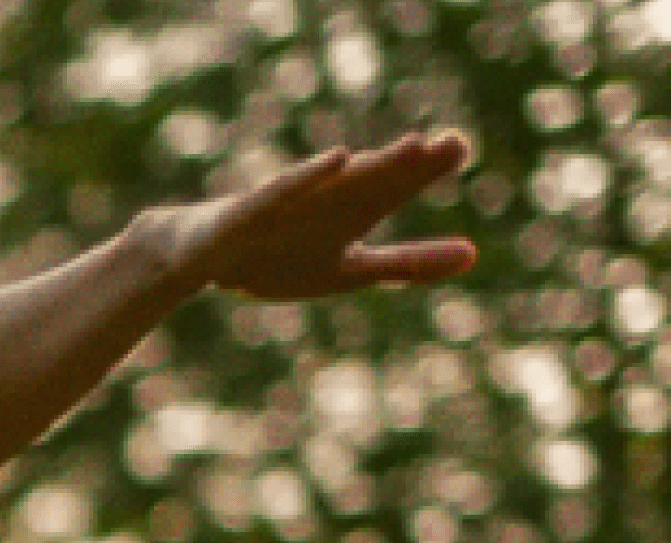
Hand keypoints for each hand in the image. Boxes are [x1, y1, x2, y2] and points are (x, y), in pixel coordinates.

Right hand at [159, 131, 477, 301]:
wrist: (195, 258)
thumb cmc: (275, 259)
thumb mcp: (350, 270)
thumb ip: (408, 263)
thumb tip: (474, 255)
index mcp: (353, 211)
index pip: (396, 186)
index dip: (428, 167)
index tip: (460, 146)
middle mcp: (325, 199)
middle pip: (375, 180)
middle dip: (411, 163)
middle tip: (452, 143)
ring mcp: (289, 203)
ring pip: (339, 184)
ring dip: (374, 167)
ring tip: (410, 149)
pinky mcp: (252, 211)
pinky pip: (285, 191)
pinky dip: (311, 176)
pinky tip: (339, 161)